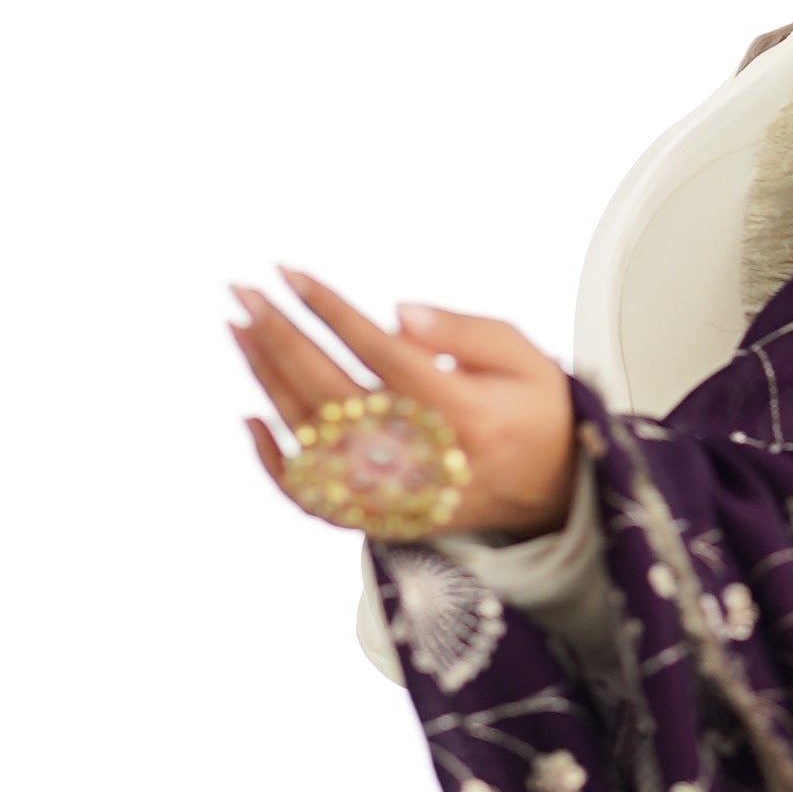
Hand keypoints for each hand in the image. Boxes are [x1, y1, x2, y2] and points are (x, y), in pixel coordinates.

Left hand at [226, 267, 578, 542]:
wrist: (552, 496)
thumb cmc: (533, 411)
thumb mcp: (524, 357)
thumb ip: (464, 332)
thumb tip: (396, 312)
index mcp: (465, 414)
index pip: (380, 353)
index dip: (330, 311)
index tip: (289, 273)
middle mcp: (424, 459)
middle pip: (332, 393)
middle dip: (280, 337)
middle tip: (243, 292)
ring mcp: (398, 495)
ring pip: (313, 439)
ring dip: (268, 381)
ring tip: (240, 328)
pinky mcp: (381, 518)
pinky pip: (313, 501)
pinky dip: (275, 465)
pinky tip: (250, 418)